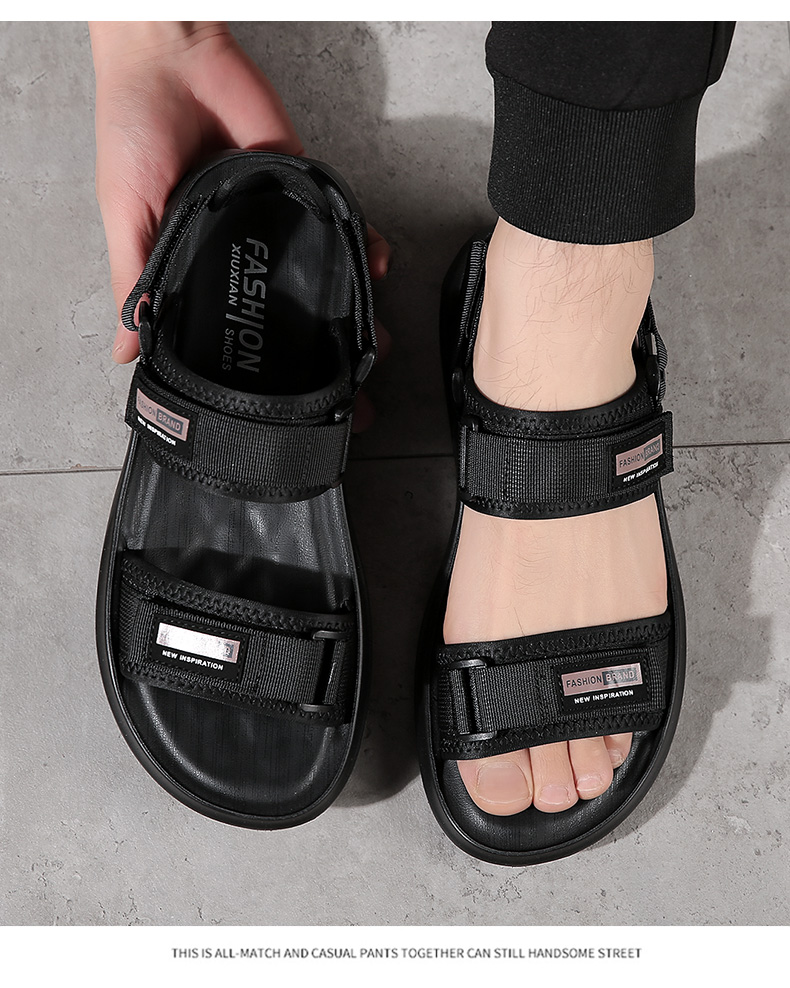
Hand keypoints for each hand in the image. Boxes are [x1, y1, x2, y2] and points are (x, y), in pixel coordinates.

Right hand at [90, 21, 389, 366]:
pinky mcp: (304, 188)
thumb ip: (134, 281)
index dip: (257, 369)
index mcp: (199, 270)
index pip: (234, 330)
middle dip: (319, 353)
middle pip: (289, 314)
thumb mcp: (125, 218)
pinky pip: (342, 222)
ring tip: (376, 346)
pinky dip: (366, 245)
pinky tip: (380, 268)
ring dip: (352, 310)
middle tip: (352, 394)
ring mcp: (278, 226)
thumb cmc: (134, 134)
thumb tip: (125, 351)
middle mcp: (243, 256)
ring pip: (322, 277)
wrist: (172, 57)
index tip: (284, 410)